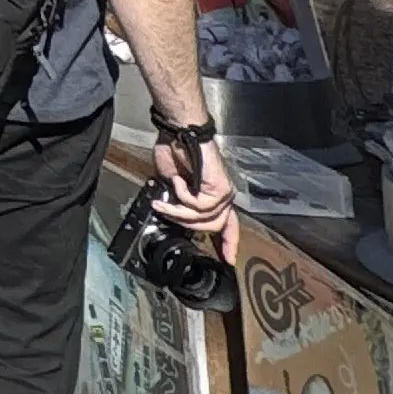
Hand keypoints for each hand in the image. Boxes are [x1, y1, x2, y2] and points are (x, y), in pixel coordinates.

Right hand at [153, 131, 235, 247]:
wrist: (179, 133)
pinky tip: (179, 181)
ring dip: (179, 211)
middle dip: (185, 223)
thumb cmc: (174, 152)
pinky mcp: (221, 189)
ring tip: (165, 201)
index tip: (227, 260)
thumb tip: (174, 218)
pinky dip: (183, 195)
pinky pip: (200, 206)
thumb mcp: (173, 185)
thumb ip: (179, 203)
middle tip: (166, 211)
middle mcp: (224, 197)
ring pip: (205, 219)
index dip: (227, 244)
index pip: (227, 226)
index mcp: (214, 197)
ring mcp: (225, 194)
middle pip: (213, 227)